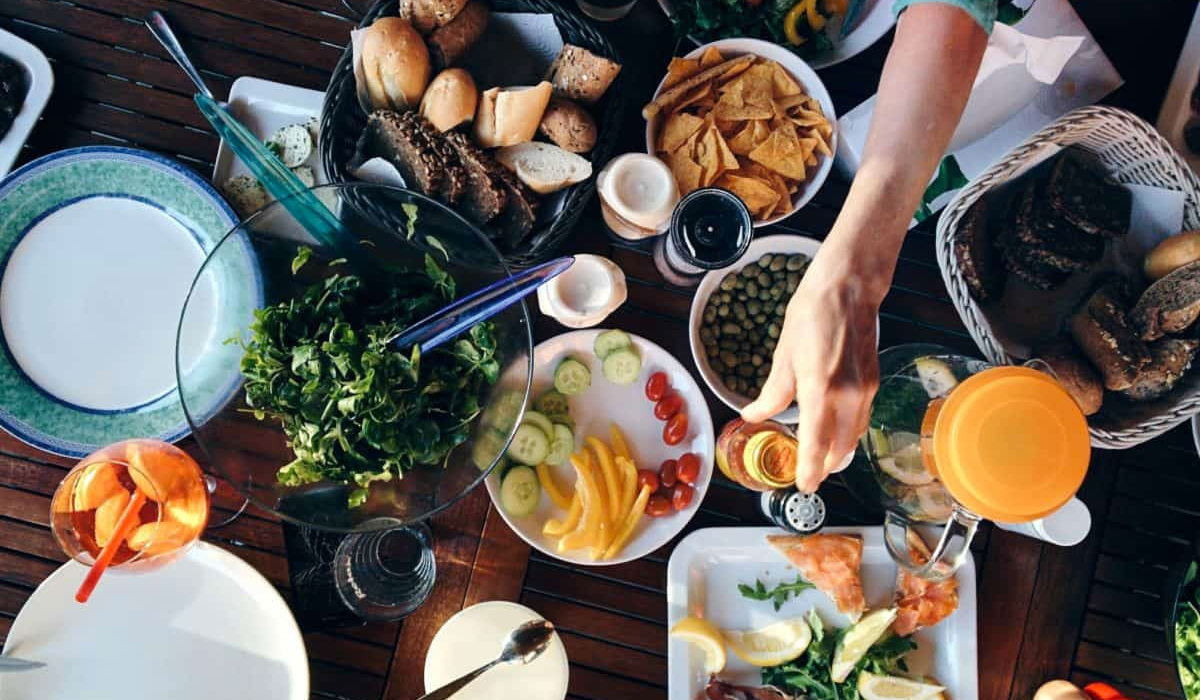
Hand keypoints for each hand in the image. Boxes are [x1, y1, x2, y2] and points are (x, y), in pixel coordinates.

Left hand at [740, 250, 881, 492]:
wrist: (849, 288)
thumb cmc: (812, 314)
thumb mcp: (784, 355)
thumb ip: (772, 392)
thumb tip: (754, 415)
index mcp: (821, 388)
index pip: (816, 441)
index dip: (809, 468)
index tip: (804, 485)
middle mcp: (849, 394)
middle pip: (839, 447)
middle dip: (824, 465)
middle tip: (807, 475)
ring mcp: (866, 389)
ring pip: (853, 435)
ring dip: (837, 451)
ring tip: (818, 459)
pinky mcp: (874, 382)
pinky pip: (861, 418)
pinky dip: (847, 431)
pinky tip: (834, 430)